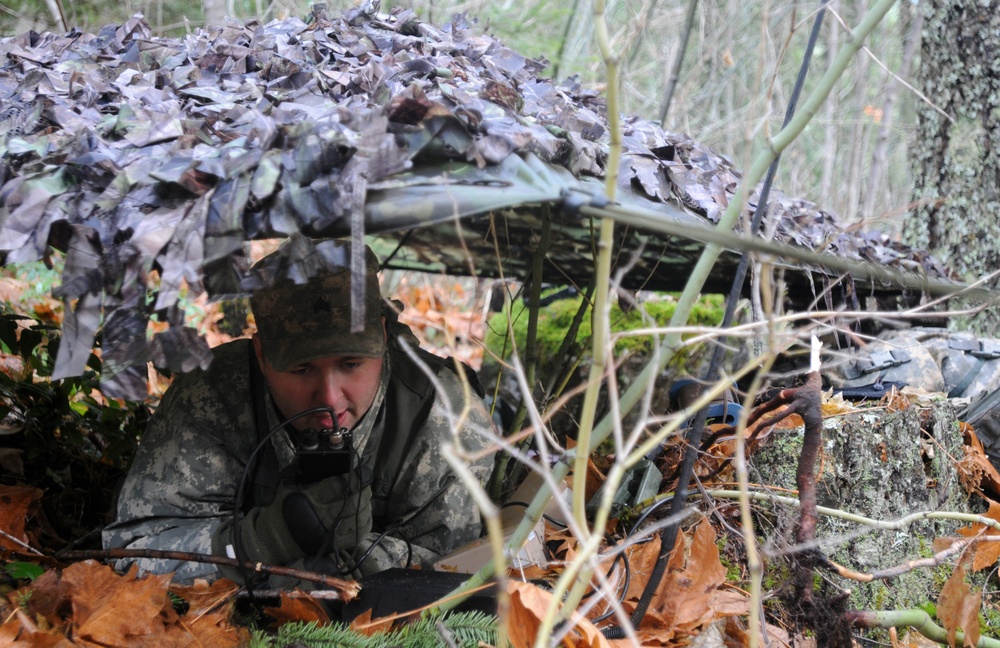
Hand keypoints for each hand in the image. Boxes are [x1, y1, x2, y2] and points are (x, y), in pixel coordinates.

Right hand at [214, 469, 372, 568]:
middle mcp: (322, 516)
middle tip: (366, 484)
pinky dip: (364, 523)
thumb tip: (326, 462)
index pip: (340, 486)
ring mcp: (329, 533)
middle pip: (353, 501)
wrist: (272, 538)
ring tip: (365, 498)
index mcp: (312, 500)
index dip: (355, 478)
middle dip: (363, 490)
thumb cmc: (281, 510)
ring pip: (358, 518)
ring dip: (366, 506)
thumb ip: (308, 476)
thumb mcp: (289, 486)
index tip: (362, 473)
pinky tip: (364, 514)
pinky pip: (356, 535)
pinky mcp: (333, 545)